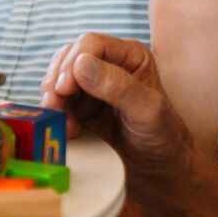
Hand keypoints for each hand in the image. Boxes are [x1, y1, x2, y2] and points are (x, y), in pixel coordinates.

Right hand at [40, 33, 194, 194]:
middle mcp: (109, 64)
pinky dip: (56, 113)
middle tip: (55, 108)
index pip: (92, 43)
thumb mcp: (147, 110)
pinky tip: (67, 131)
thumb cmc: (163, 137)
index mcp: (130, 55)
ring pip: (58, 77)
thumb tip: (81, 64)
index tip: (64, 89)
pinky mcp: (81, 107)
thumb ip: (117, 86)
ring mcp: (93, 86)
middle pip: (69, 57)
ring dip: (54, 99)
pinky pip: (58, 100)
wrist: (160, 173)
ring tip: (64, 124)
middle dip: (58, 81)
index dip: (73, 62)